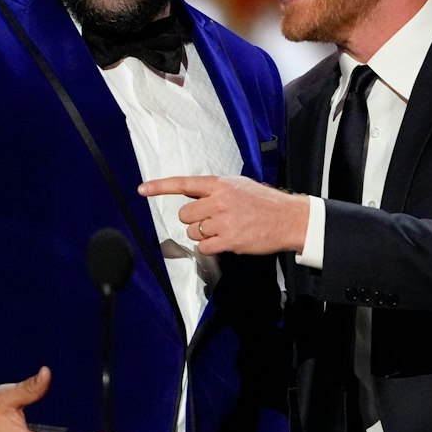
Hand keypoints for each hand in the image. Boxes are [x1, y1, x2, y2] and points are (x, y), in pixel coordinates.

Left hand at [137, 175, 311, 255]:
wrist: (289, 219)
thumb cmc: (264, 202)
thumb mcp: (239, 185)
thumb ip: (215, 189)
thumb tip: (193, 194)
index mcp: (220, 185)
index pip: (184, 184)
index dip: (160, 187)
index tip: (142, 189)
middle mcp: (218, 201)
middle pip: (185, 214)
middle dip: (194, 220)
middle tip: (212, 221)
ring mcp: (223, 221)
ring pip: (193, 232)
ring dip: (204, 235)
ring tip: (224, 230)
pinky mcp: (229, 240)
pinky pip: (204, 247)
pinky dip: (210, 247)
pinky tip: (225, 241)